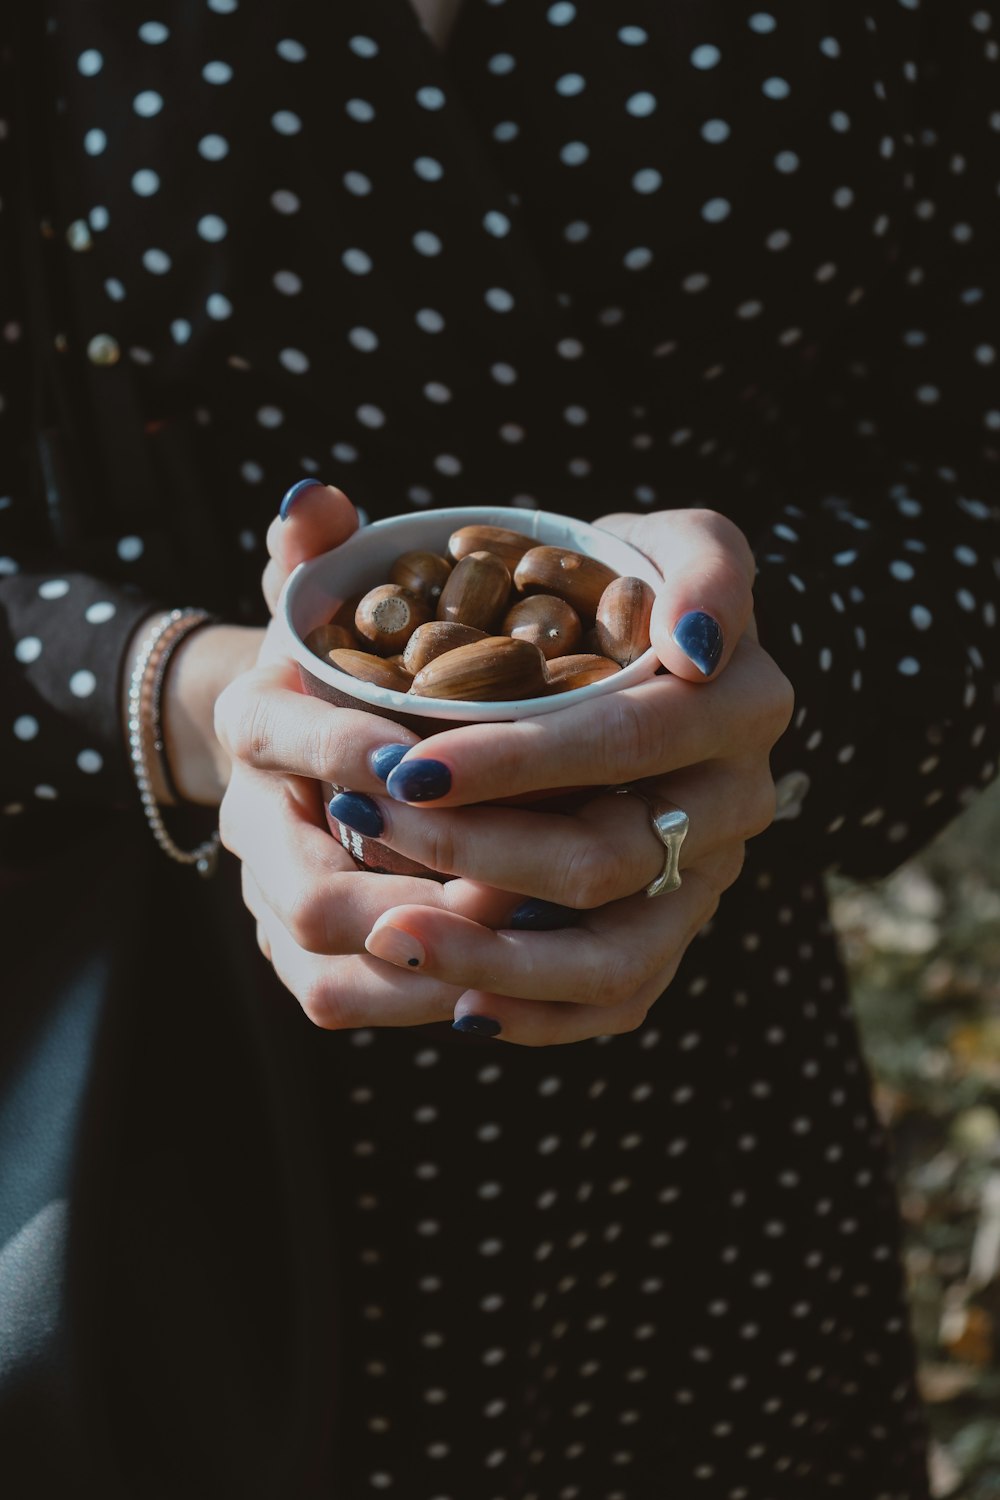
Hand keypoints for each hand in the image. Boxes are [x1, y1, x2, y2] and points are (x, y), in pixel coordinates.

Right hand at [216, 483, 526, 1026]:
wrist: (294, 742)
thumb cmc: (332, 657)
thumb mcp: (323, 594)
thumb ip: (319, 551)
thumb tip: (313, 496)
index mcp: (252, 728)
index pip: (279, 743)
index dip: (352, 752)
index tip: (439, 758)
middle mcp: (248, 829)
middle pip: (305, 897)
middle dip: (414, 894)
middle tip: (522, 879)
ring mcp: (270, 908)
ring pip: (327, 976)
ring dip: (432, 964)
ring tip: (536, 937)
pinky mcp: (305, 962)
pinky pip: (352, 1004)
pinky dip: (427, 1001)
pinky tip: (519, 980)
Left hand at [331, 508, 793, 1043]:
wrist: (649, 661)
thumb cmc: (639, 589)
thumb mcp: (681, 541)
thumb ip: (704, 563)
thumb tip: (696, 640)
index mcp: (742, 704)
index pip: (623, 741)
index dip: (520, 760)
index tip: (413, 763)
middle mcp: (739, 801)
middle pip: (607, 853)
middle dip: (476, 849)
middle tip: (368, 825)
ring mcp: (709, 880)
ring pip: (615, 952)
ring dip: (496, 955)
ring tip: (392, 938)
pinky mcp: (675, 932)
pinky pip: (619, 1000)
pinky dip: (538, 1013)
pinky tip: (458, 1007)